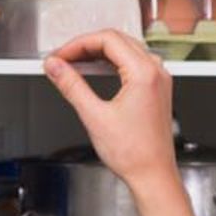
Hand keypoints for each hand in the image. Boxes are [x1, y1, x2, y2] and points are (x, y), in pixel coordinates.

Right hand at [44, 29, 179, 194]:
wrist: (153, 175)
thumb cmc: (134, 153)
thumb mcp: (94, 116)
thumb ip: (71, 85)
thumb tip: (56, 67)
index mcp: (144, 73)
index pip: (107, 39)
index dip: (78, 44)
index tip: (60, 56)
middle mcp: (156, 73)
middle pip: (117, 40)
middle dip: (86, 46)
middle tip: (63, 59)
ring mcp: (159, 81)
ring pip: (126, 50)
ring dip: (99, 54)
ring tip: (74, 65)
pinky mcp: (157, 90)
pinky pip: (134, 65)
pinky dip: (112, 64)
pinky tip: (95, 72)